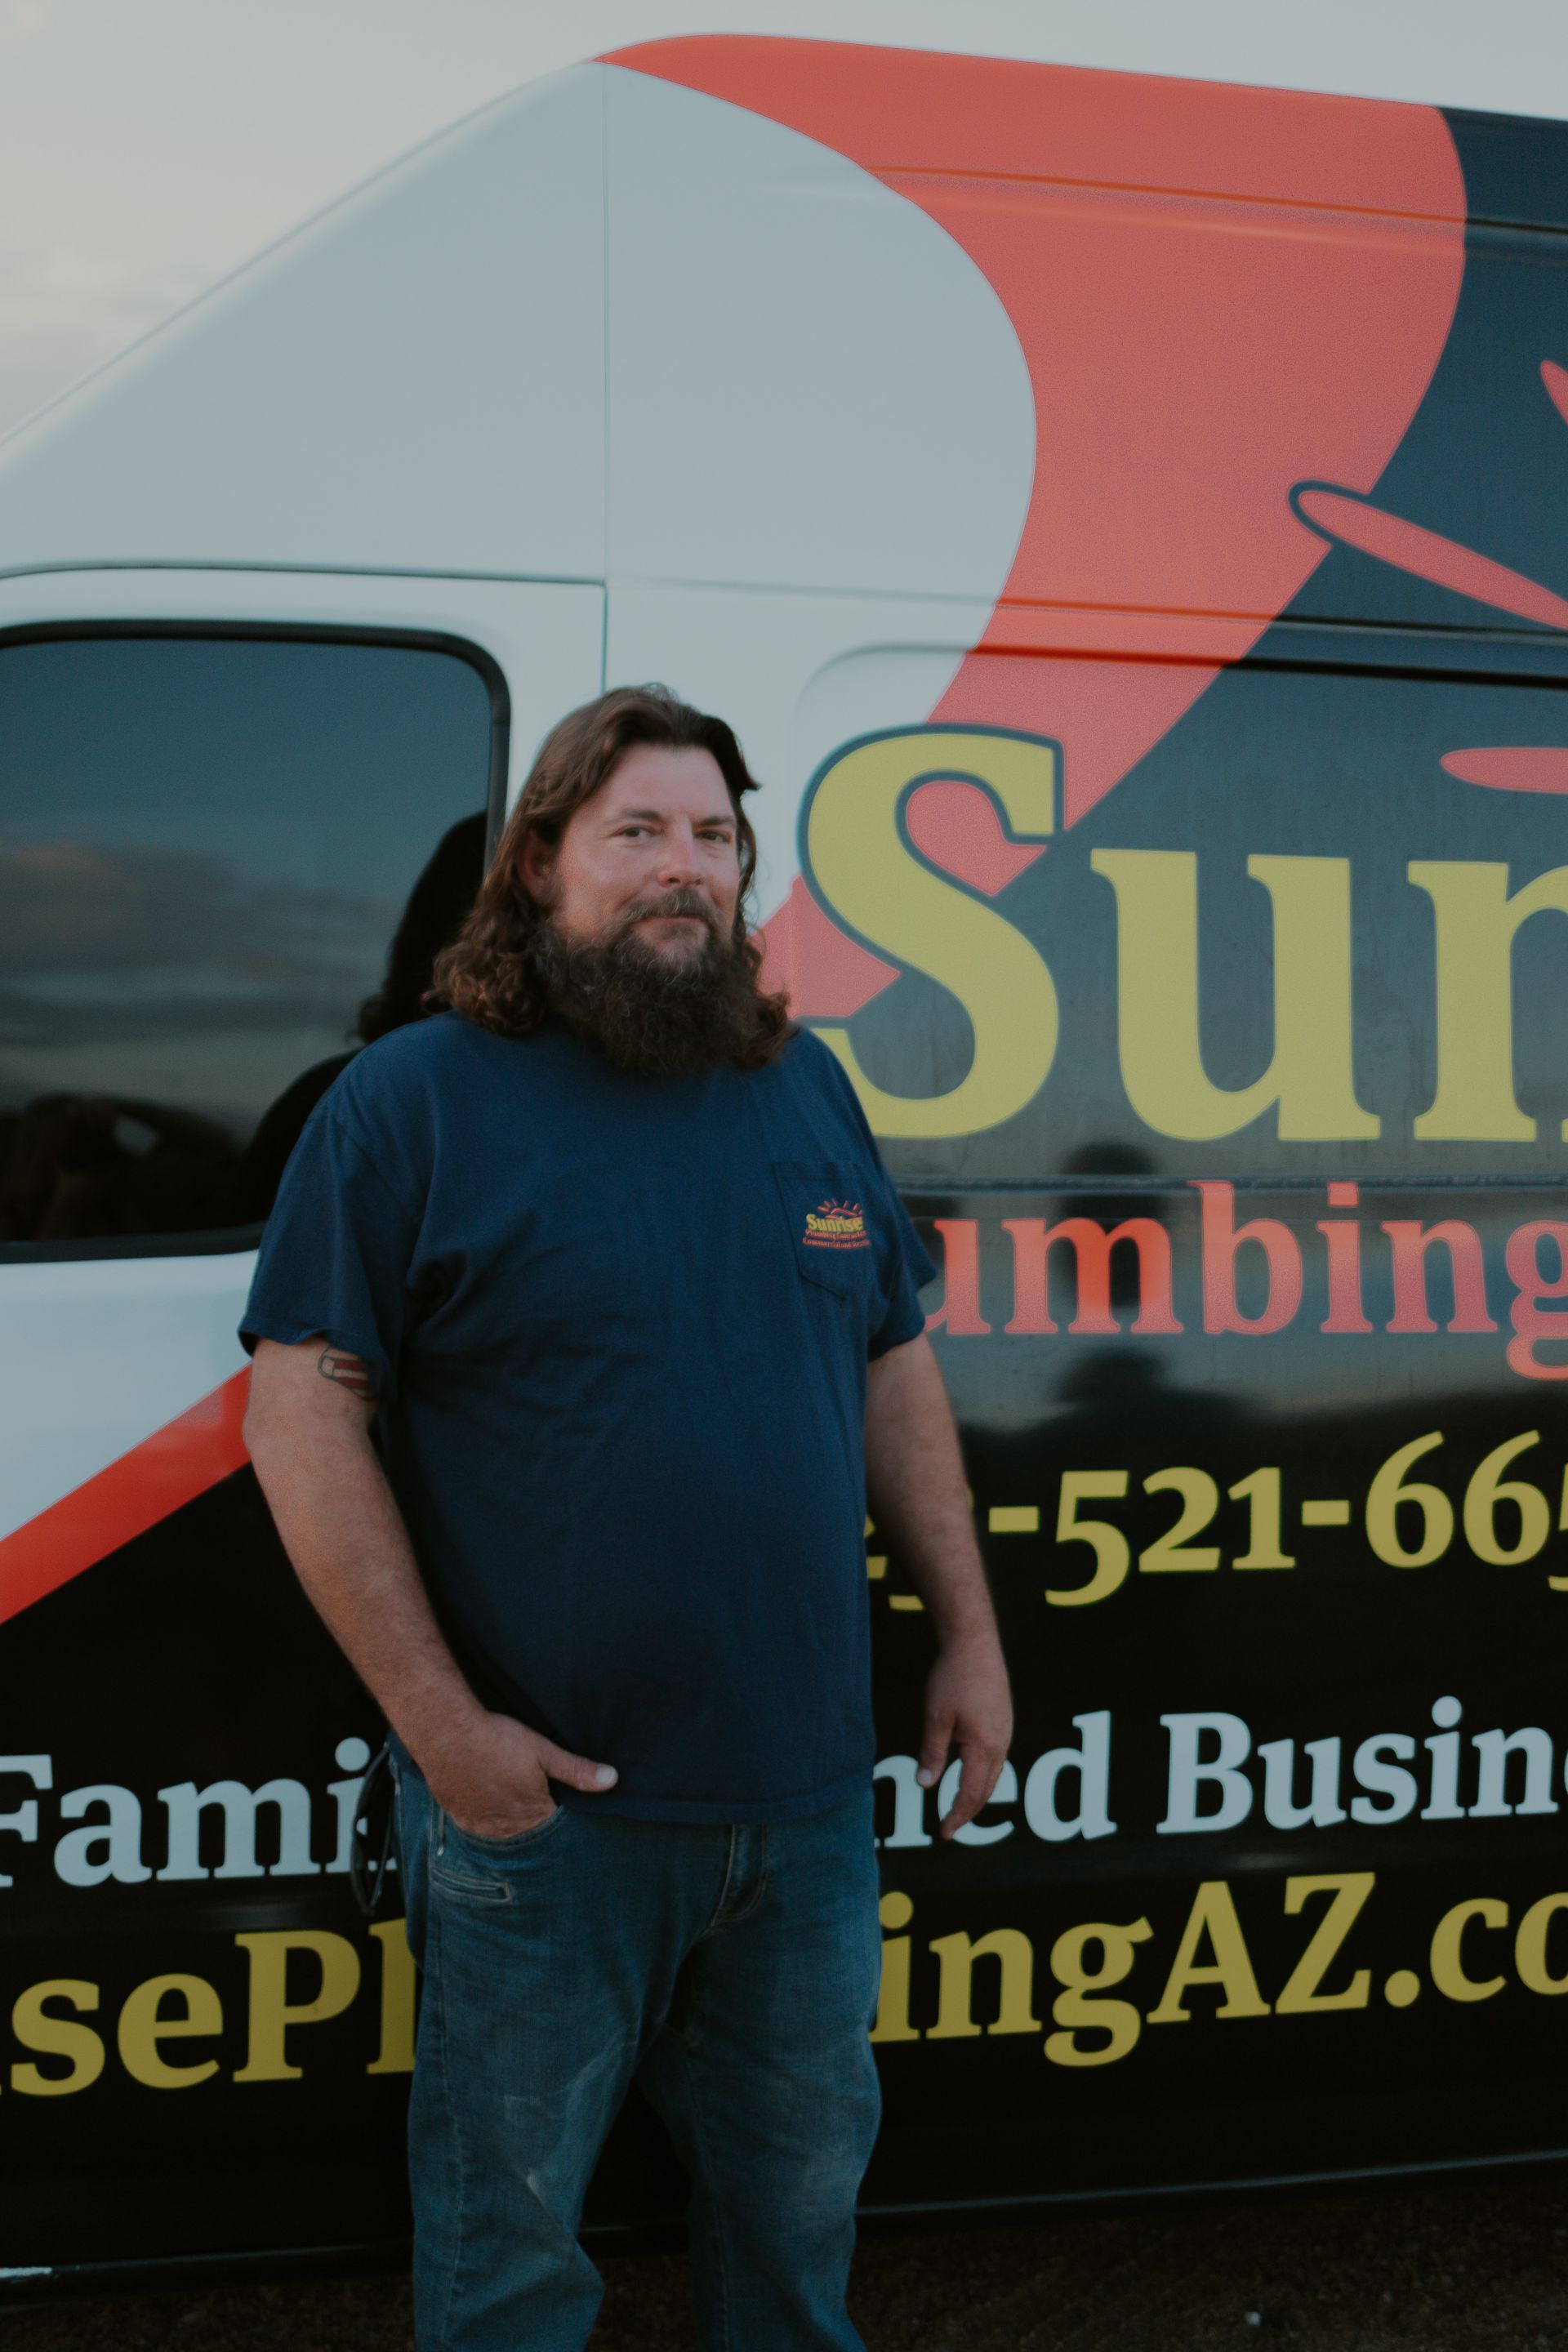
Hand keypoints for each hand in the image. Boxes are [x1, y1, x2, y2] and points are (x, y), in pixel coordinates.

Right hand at [422, 1710, 616, 1838]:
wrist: (447, 1735)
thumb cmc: (497, 1740)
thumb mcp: (543, 1750)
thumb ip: (577, 1770)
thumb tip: (612, 1779)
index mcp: (534, 1811)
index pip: (555, 1821)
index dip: (558, 1806)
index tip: (556, 1792)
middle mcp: (509, 1825)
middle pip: (531, 1828)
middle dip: (536, 1814)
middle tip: (531, 1789)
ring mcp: (482, 1823)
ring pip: (505, 1831)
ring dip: (512, 1819)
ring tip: (511, 1793)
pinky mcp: (460, 1816)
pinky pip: (480, 1828)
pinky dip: (487, 1819)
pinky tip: (488, 1801)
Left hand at [916, 1635, 1012, 1839]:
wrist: (975, 1642)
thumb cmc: (954, 1677)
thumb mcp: (936, 1717)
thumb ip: (932, 1754)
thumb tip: (924, 1785)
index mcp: (985, 1747)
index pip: (971, 1794)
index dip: (957, 1816)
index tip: (943, 1833)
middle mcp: (1001, 1743)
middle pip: (987, 1789)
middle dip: (968, 1811)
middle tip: (950, 1827)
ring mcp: (1005, 1730)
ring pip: (994, 1773)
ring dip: (978, 1793)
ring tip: (960, 1806)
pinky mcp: (1003, 1718)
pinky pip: (996, 1756)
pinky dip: (983, 1773)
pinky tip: (971, 1770)